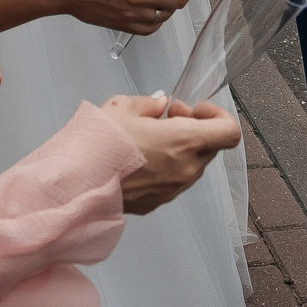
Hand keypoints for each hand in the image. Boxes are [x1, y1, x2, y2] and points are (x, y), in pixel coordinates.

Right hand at [100, 94, 243, 213]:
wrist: (76, 184)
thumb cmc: (100, 143)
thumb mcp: (122, 107)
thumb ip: (149, 103)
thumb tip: (160, 104)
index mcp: (185, 141)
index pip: (229, 132)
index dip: (218, 116)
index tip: (195, 109)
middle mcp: (186, 168)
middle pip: (210, 147)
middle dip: (195, 128)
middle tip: (167, 117)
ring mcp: (174, 189)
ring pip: (192, 165)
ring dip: (181, 149)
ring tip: (150, 138)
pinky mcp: (159, 202)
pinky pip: (174, 181)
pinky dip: (167, 167)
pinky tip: (140, 158)